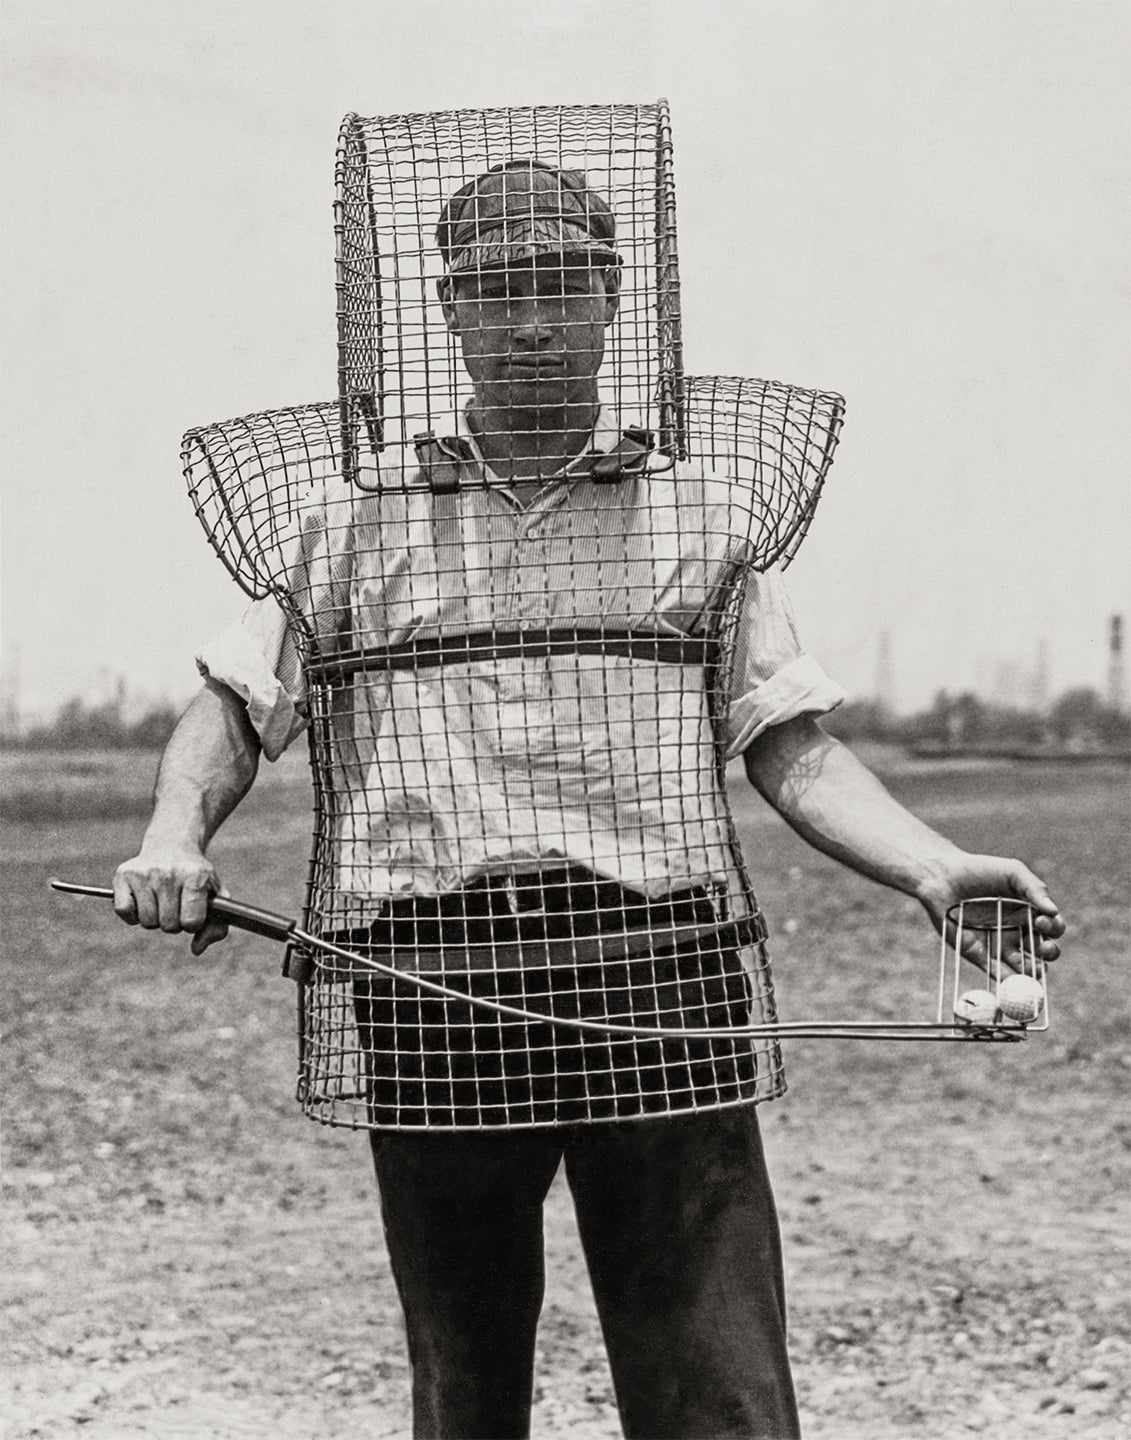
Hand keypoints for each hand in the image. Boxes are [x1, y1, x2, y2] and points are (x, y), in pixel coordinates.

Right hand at [113, 845, 230, 954]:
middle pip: (168, 925)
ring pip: (147, 922)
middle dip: (173, 922)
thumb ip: (217, 927)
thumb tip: (197, 949)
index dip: (193, 923)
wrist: (172, 846)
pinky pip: (124, 911)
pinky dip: (132, 915)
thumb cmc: (196, 878)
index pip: (192, 922)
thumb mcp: (216, 896)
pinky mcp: (124, 874)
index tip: (192, 911)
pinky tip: (142, 901)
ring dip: (154, 919)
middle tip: (175, 904)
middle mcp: (169, 873)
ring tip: (161, 901)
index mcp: (196, 877)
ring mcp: (145, 872)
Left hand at [917, 854, 1064, 973]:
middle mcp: (1018, 931)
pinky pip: (997, 971)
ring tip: (1035, 970)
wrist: (942, 876)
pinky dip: (1006, 979)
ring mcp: (999, 945)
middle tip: (1044, 948)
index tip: (1041, 920)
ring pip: (1023, 966)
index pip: (1052, 927)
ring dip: (1032, 973)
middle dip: (1050, 953)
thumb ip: (1034, 888)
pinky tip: (1011, 981)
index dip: (1054, 928)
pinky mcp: (979, 954)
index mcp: (1029, 912)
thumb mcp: (1012, 872)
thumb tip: (1054, 910)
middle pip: (1043, 951)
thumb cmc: (979, 870)